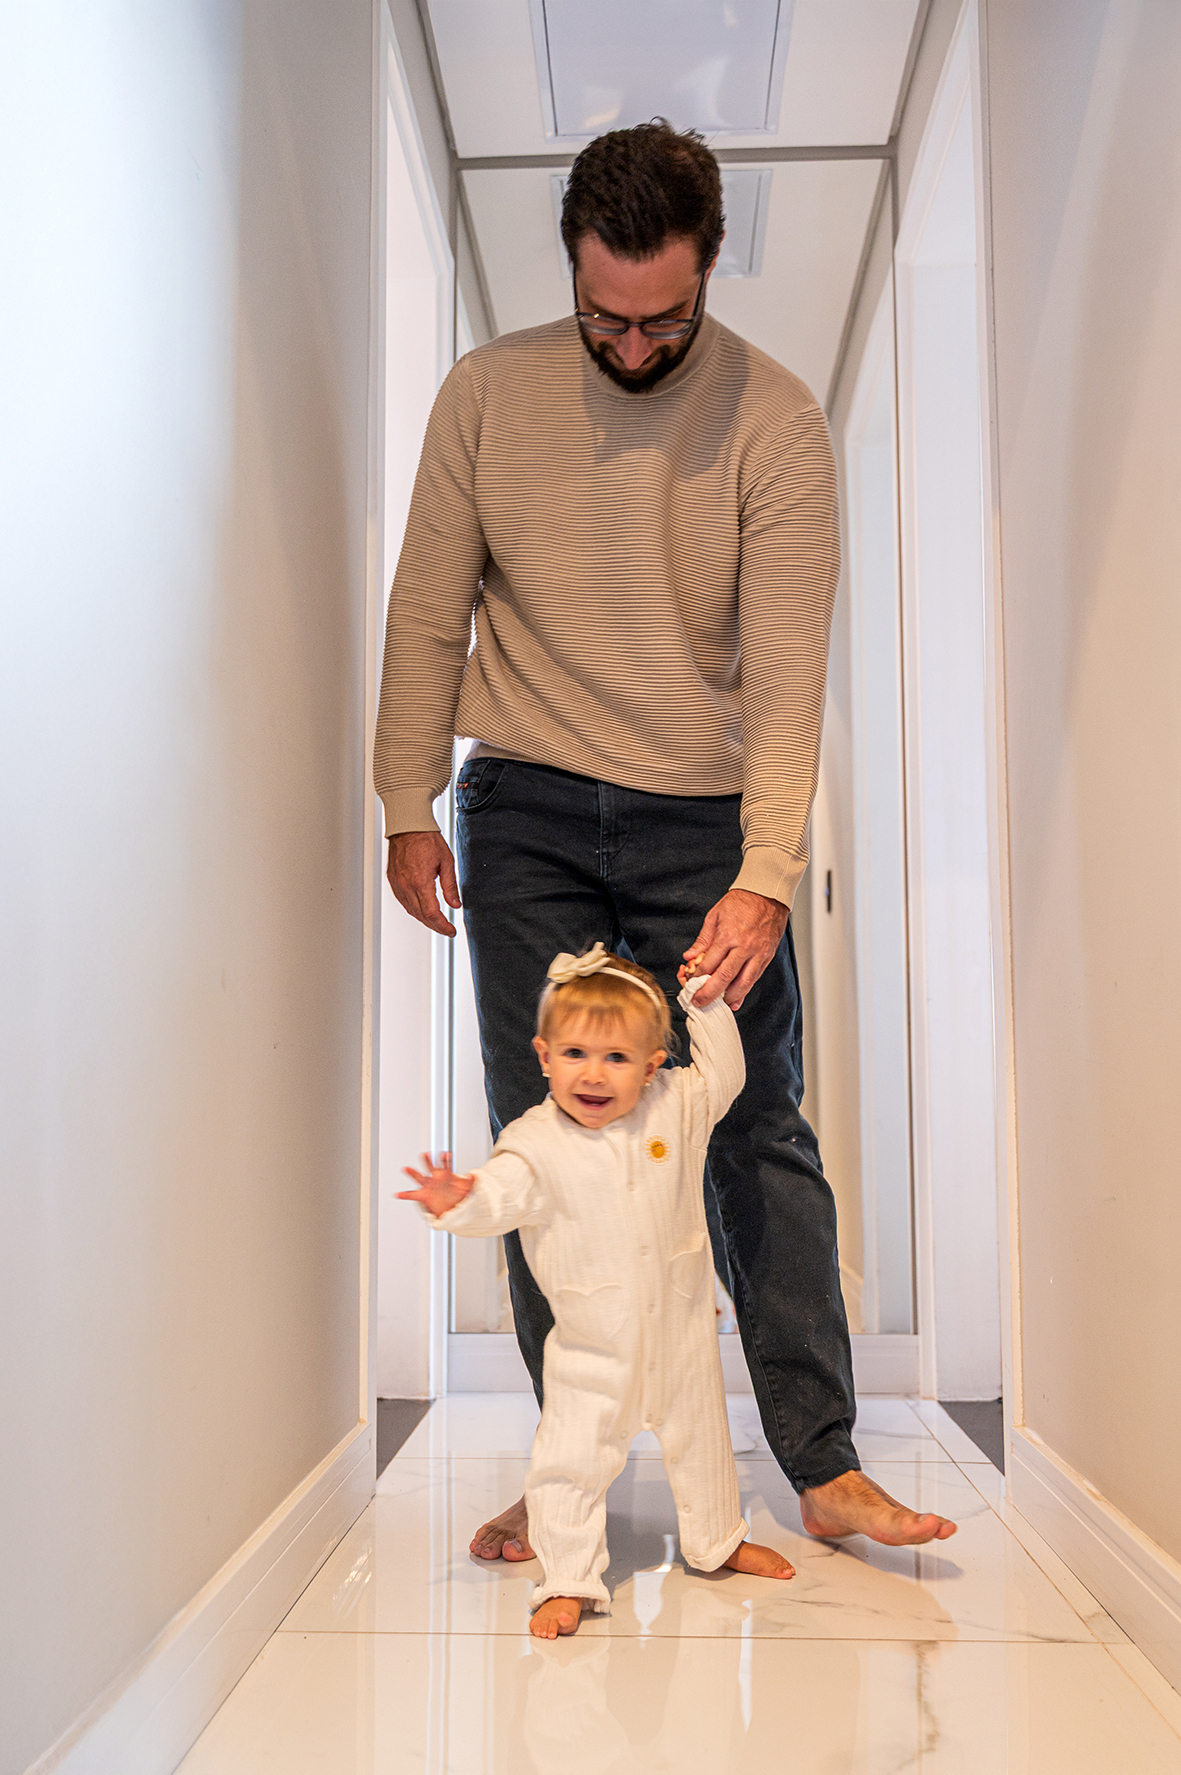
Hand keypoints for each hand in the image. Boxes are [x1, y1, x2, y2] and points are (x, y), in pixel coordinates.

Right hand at [387, 832, 460, 936]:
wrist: (408, 826)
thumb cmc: (427, 839)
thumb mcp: (446, 862)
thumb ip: (450, 886)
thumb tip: (455, 905)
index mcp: (420, 882)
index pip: (432, 913)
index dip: (442, 926)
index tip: (451, 931)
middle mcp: (406, 886)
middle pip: (421, 916)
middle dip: (435, 926)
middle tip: (446, 929)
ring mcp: (397, 884)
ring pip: (411, 910)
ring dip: (424, 919)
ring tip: (437, 922)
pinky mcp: (392, 881)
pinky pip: (403, 901)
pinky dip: (414, 909)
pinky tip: (422, 909)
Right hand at [397, 1151, 475, 1218]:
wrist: (451, 1206)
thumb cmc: (457, 1195)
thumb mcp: (467, 1189)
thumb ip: (471, 1183)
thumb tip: (475, 1176)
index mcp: (446, 1175)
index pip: (446, 1165)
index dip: (446, 1159)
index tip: (446, 1154)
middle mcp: (435, 1178)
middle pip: (430, 1167)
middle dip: (428, 1160)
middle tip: (425, 1154)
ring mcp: (428, 1186)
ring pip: (419, 1177)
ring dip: (412, 1173)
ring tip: (406, 1168)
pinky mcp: (424, 1196)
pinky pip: (412, 1195)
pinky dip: (405, 1195)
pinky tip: (398, 1194)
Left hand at [683, 889, 787, 1009]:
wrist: (768, 894)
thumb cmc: (742, 901)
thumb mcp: (715, 915)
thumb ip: (703, 939)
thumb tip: (690, 956)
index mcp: (728, 936)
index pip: (709, 964)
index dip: (697, 977)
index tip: (690, 984)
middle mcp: (744, 947)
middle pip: (724, 977)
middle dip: (709, 994)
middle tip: (699, 1002)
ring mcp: (758, 953)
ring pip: (743, 983)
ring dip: (728, 997)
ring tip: (717, 1004)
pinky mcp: (767, 956)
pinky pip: (755, 978)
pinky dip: (745, 992)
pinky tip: (736, 1000)